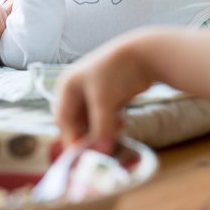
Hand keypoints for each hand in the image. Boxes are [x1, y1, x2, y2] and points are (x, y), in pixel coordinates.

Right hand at [54, 36, 153, 152]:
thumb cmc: (117, 72)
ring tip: (116, 133)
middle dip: (88, 135)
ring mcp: (93, 90)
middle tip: (101, 149)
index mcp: (68, 86)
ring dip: (101, 130)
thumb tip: (101, 152)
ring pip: (92, 120)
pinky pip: (104, 115)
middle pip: (77, 121)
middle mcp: (77, 88)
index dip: (72, 138)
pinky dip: (110, 123)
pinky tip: (122, 124)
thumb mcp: (105, 102)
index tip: (83, 157)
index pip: (64, 119)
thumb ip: (101, 128)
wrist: (146, 52)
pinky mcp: (108, 93)